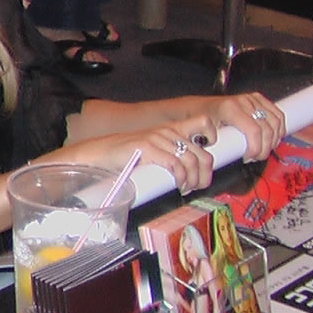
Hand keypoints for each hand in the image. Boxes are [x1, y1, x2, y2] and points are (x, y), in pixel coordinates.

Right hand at [55, 122, 216, 195]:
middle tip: (196, 186)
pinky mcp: (147, 147)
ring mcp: (158, 138)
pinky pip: (175, 164)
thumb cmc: (126, 158)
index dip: (214, 141)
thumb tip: (195, 174)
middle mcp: (168, 131)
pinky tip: (176, 185)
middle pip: (204, 153)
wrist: (98, 155)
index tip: (208, 162)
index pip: (205, 123)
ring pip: (193, 161)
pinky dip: (181, 178)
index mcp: (171, 129)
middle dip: (205, 175)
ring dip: (194, 180)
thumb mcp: (154, 152)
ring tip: (185, 189)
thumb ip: (172, 155)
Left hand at [202, 93, 285, 161]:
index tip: (250, 157)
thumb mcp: (208, 134)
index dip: (257, 148)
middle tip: (256, 157)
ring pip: (276, 122)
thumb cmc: (202, 121)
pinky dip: (279, 129)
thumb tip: (237, 158)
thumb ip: (222, 146)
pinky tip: (273, 139)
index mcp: (229, 108)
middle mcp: (243, 101)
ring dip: (274, 140)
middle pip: (267, 128)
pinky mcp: (258, 99)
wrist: (199, 107)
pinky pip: (277, 115)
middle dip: (265, 148)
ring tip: (263, 150)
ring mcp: (252, 99)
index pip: (254, 130)